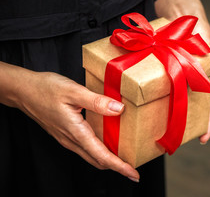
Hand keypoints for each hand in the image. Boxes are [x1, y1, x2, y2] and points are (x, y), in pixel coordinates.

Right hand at [0, 62, 139, 181]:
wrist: (23, 90)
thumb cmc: (45, 89)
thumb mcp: (73, 91)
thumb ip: (97, 101)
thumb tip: (119, 109)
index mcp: (76, 132)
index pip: (102, 156)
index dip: (119, 166)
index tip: (133, 174)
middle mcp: (71, 139)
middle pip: (98, 160)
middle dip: (116, 167)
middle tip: (132, 169)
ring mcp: (67, 138)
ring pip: (91, 155)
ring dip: (108, 160)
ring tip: (123, 158)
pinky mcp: (65, 133)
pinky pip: (85, 148)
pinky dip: (99, 151)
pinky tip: (106, 142)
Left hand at [155, 0, 209, 143]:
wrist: (178, 10)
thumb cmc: (193, 24)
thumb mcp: (197, 38)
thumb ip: (195, 54)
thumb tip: (188, 73)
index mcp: (206, 73)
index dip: (209, 121)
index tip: (203, 139)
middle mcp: (192, 77)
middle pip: (192, 104)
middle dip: (185, 122)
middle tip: (174, 140)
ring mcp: (177, 74)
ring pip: (175, 98)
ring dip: (168, 112)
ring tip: (157, 129)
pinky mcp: (163, 69)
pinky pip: (158, 85)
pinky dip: (153, 95)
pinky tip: (141, 103)